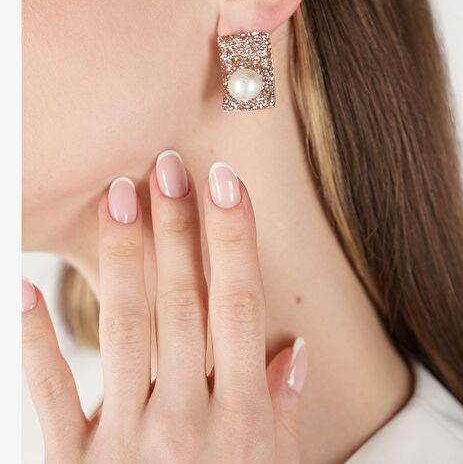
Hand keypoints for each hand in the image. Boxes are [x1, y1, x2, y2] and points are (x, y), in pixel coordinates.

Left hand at [22, 153, 307, 462]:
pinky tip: (28, 286)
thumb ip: (284, 418)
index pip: (240, 306)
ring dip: (123, 256)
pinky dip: (38, 340)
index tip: (227, 183)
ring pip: (127, 327)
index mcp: (242, 421)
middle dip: (177, 229)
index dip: (234, 240)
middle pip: (184, 302)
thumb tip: (293, 351)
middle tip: (167, 167)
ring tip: (118, 194)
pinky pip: (54, 394)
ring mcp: (129, 441)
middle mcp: (189, 420)